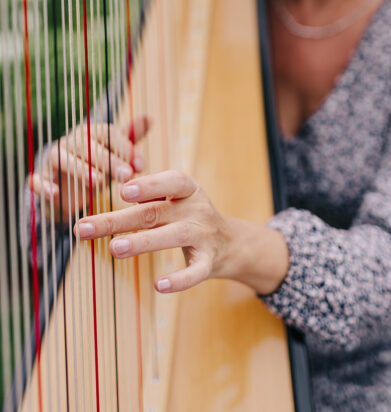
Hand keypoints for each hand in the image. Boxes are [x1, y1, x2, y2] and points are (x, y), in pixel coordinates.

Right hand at [29, 115, 151, 221]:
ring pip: (63, 158)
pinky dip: (43, 185)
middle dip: (108, 160)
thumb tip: (150, 117)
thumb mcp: (115, 154)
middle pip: (87, 145)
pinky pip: (38, 179)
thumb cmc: (98, 166)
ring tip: (98, 182)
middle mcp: (71, 141)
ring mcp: (54, 158)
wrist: (70, 189)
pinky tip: (55, 193)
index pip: (106, 133)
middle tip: (126, 176)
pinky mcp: (42, 177)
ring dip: (80, 169)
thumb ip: (130, 138)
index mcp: (91, 133)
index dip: (123, 147)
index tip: (139, 166)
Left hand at [75, 170, 289, 294]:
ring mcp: (204, 235)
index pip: (170, 181)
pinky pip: (195, 272)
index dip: (148, 185)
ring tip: (114, 248)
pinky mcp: (208, 262)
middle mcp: (196, 209)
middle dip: (118, 220)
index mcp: (187, 189)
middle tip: (85, 228)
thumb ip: (148, 193)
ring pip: (173, 237)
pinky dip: (179, 279)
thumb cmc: (188, 215)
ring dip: (142, 242)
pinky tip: (159, 285)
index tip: (123, 191)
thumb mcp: (175, 198)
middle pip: (155, 212)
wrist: (230, 242)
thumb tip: (117, 184)